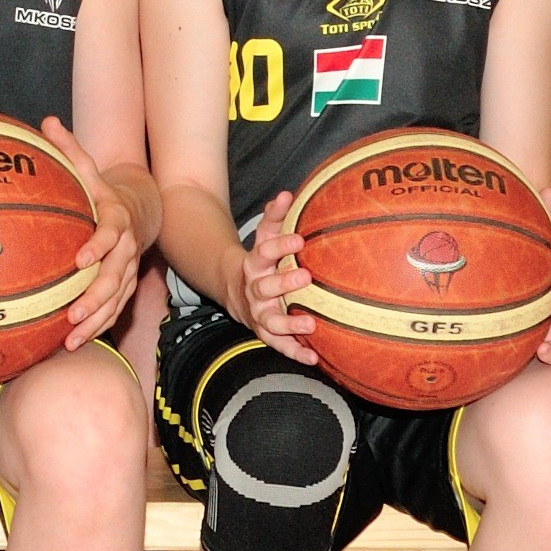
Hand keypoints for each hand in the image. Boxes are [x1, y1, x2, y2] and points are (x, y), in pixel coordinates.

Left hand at [49, 119, 147, 350]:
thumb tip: (46, 121)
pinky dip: (98, 327)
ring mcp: (128, 270)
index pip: (110, 234)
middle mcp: (126, 249)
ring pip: (116, 300)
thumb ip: (69, 147)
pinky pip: (114, 310)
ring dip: (96, 321)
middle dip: (95, 297)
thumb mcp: (89, 167)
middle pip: (116, 276)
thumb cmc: (102, 191)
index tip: (79, 260)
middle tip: (72, 313)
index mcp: (115, 219)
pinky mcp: (125, 286)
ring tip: (71, 339)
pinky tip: (74, 343)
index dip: (97, 247)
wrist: (139, 210)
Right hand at [235, 193, 317, 364]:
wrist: (237, 292)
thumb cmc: (261, 261)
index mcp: (254, 264)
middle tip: (306, 277)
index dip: (280, 246)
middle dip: (284, 283)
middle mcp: (254, 290)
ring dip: (289, 324)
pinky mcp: (265, 333)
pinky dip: (295, 352)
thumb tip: (286, 193)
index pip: (264, 253)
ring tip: (309, 324)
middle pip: (265, 288)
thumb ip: (274, 217)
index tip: (300, 240)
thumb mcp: (264, 237)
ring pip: (270, 321)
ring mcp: (259, 314)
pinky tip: (314, 357)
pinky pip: (279, 346)